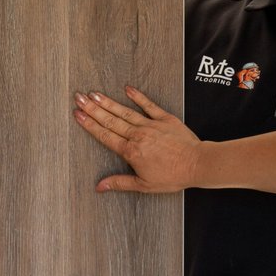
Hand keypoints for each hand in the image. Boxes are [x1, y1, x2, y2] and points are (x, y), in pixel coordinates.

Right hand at [73, 86, 201, 192]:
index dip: (90, 124)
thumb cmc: (173, 176)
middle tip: (79, 98)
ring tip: (94, 94)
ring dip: (108, 102)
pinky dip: (138, 96)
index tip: (78, 115)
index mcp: (131, 151)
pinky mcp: (165, 119)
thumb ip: (120, 183)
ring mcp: (151, 125)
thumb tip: (100, 186)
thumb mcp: (144, 185)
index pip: (105, 135)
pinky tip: (127, 89)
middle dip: (93, 109)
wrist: (197, 164)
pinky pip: (149, 105)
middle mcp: (138, 135)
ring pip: (125, 111)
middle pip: (110, 120)